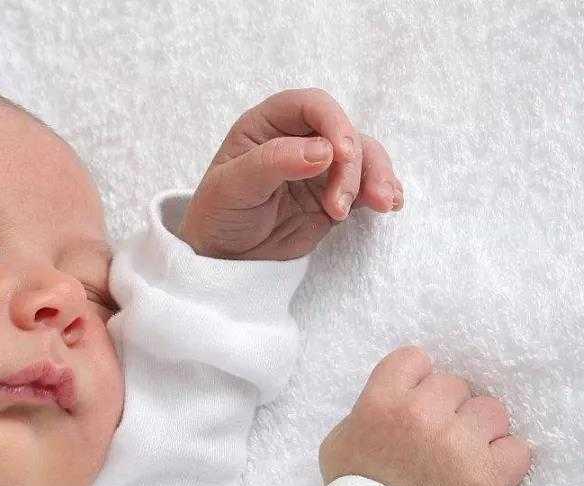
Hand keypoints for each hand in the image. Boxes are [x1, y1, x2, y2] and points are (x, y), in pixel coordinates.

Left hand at [178, 88, 403, 260]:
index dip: (334, 122)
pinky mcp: (334, 193)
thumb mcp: (232, 188)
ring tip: (381, 205)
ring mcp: (320, 166)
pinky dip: (381, 191)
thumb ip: (272, 163)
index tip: (342, 155)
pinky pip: (366, 184)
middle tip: (341, 204)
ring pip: (363, 156)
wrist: (223, 257)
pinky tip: (390, 205)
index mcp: (268, 124)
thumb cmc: (217, 215)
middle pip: (344, 133)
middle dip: (354, 164)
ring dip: (376, 177)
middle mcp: (298, 138)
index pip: (311, 105)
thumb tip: (323, 150)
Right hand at [318, 346, 531, 485]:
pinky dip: (504, 460)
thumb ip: (366, 411)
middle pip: (455, 385)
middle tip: (435, 438)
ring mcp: (458, 445)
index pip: (414, 359)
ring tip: (462, 455)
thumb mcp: (339, 442)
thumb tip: (396, 399)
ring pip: (491, 411)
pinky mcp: (489, 476)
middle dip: (447, 409)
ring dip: (479, 431)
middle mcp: (421, 417)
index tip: (414, 402)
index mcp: (380, 403)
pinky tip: (483, 472)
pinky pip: (517, 448)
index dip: (416, 380)